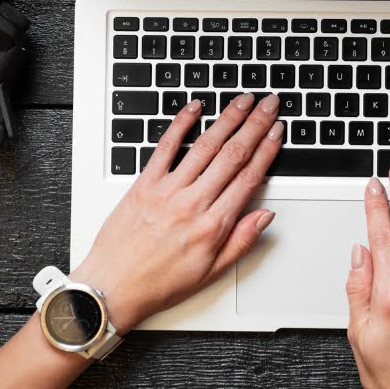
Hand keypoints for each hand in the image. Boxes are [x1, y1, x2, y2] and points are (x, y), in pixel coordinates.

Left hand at [72, 92, 282, 332]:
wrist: (112, 288)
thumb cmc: (159, 283)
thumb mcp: (211, 272)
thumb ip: (242, 241)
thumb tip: (266, 215)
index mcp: (212, 226)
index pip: (248, 177)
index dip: (267, 150)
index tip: (277, 131)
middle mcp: (192, 203)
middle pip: (232, 155)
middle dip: (255, 124)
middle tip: (269, 104)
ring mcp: (167, 190)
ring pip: (205, 146)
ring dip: (227, 118)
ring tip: (243, 100)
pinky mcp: (143, 184)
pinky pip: (165, 147)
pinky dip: (181, 124)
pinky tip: (195, 108)